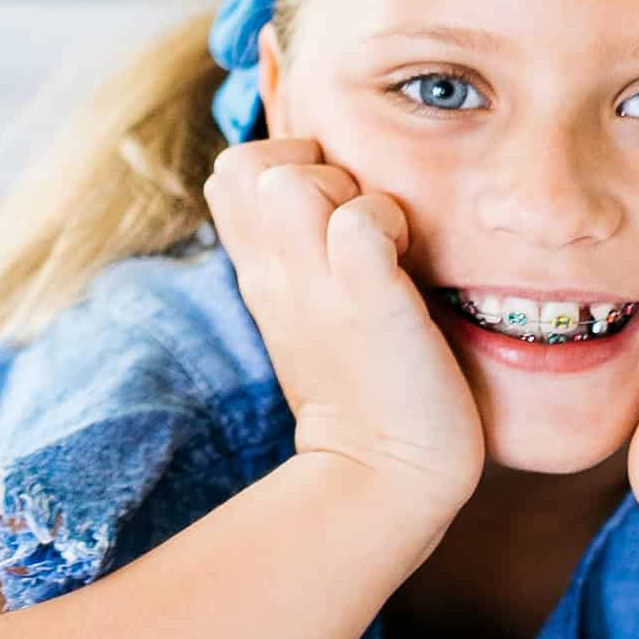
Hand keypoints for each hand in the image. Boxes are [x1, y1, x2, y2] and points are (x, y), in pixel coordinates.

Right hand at [204, 136, 485, 518]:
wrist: (387, 477)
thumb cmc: (369, 389)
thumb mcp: (311, 311)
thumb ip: (305, 254)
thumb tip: (326, 202)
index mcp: (261, 272)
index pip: (231, 170)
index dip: (284, 165)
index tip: (332, 212)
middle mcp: (275, 273)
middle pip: (244, 161)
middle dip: (307, 166)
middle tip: (354, 221)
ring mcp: (318, 287)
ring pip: (291, 180)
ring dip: (347, 190)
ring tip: (384, 242)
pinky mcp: (370, 301)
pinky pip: (360, 223)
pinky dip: (388, 223)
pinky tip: (407, 262)